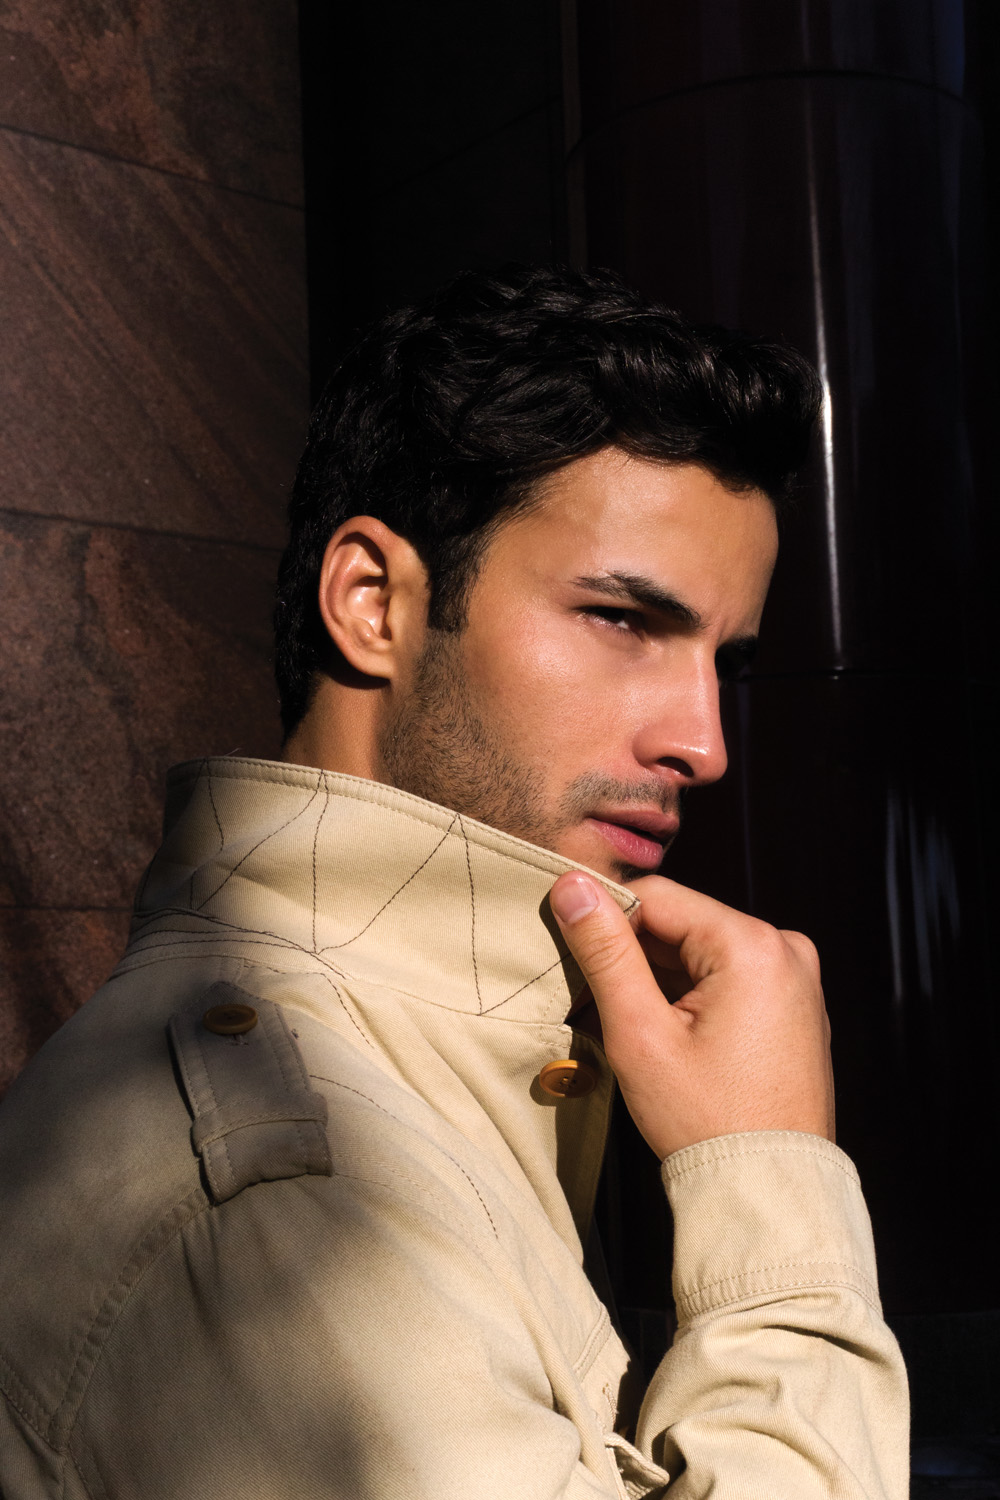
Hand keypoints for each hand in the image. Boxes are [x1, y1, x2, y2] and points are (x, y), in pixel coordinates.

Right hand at [549, 873, 834, 1160]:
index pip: (657, 897)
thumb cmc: (706, 1120)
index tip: (569, 947)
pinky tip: (663, 1032)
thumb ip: (605, 952)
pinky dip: (690, 994)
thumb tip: (573, 887)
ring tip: (627, 1023)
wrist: (768, 1191)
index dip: (605, 918)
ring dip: (658, 977)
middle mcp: (785, 949)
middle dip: (633, 954)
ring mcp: (796, 978)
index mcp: (754, 945)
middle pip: (682, 923)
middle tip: (592, 997)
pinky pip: (729, 977)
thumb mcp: (639, 1033)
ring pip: (701, 951)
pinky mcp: (794, 1006)